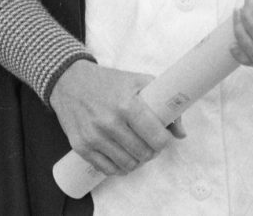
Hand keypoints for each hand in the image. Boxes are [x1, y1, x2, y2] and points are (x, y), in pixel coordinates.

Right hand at [50, 60, 184, 176]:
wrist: (70, 81)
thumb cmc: (108, 81)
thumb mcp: (138, 82)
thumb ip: (163, 103)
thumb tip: (181, 133)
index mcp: (127, 104)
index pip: (156, 137)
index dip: (164, 140)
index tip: (163, 136)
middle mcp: (110, 122)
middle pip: (143, 154)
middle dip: (152, 151)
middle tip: (150, 143)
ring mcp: (94, 137)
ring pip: (127, 165)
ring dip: (137, 160)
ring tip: (137, 148)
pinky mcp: (81, 147)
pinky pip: (108, 170)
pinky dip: (119, 167)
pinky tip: (122, 155)